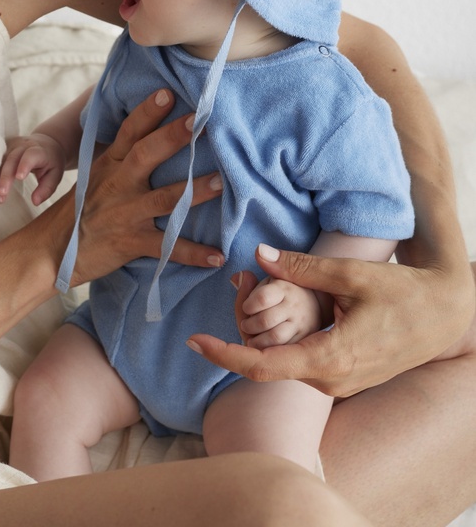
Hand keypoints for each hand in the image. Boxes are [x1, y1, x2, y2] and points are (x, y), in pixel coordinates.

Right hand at [0, 133, 65, 204]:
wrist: (46, 143)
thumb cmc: (51, 161)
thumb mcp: (55, 174)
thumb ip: (47, 188)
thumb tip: (35, 202)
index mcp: (38, 150)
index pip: (30, 155)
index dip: (24, 165)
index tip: (19, 178)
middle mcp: (23, 146)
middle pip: (11, 160)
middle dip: (5, 177)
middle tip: (2, 194)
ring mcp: (11, 147)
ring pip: (0, 162)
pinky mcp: (3, 150)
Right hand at [45, 88, 224, 287]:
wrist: (54, 249)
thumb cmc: (83, 207)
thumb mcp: (97, 174)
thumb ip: (124, 155)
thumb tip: (156, 130)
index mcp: (111, 163)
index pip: (129, 131)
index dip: (147, 112)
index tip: (167, 93)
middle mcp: (118, 184)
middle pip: (146, 155)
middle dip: (172, 138)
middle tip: (200, 122)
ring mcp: (125, 213)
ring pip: (164, 199)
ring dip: (194, 192)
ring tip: (221, 183)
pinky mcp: (130, 242)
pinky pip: (166, 247)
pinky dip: (193, 253)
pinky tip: (218, 255)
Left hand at [187, 243, 475, 396]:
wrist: (445, 315)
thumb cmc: (403, 293)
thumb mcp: (351, 274)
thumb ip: (302, 267)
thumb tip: (258, 255)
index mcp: (330, 358)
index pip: (261, 365)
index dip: (223, 354)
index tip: (194, 340)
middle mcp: (331, 379)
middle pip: (267, 365)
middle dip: (240, 336)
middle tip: (231, 294)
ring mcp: (339, 383)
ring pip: (284, 365)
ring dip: (262, 339)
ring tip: (250, 300)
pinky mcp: (345, 377)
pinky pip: (302, 364)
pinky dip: (282, 342)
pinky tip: (276, 317)